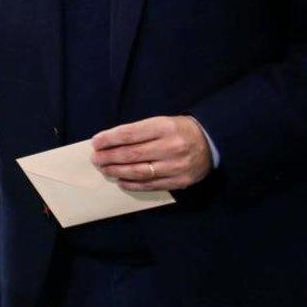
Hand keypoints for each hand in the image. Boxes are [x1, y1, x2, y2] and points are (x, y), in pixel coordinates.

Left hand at [91, 116, 212, 190]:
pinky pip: (150, 185)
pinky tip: (121, 181)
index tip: (95, 142)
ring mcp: (176, 166)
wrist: (211, 142)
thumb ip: (137, 132)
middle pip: (132, 154)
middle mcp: (171, 146)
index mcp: (164, 127)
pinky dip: (132, 184)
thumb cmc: (178, 130)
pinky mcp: (180, 181)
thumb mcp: (161, 122)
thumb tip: (108, 142)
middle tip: (95, 158)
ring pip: (139, 171)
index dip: (109, 139)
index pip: (130, 134)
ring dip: (117, 171)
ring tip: (104, 169)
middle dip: (109, 157)